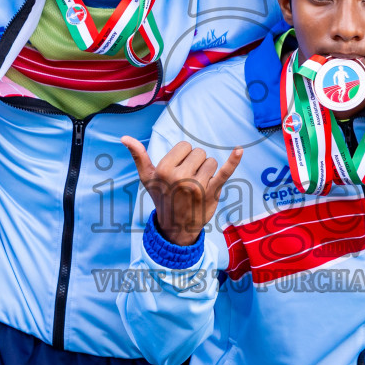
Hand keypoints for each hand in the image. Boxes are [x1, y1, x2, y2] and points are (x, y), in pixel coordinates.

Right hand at [121, 136, 242, 246]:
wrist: (176, 227)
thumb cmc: (162, 197)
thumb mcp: (148, 178)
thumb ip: (139, 156)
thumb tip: (124, 137)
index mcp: (164, 170)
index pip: (185, 146)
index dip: (184, 157)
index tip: (178, 171)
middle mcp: (180, 177)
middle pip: (199, 152)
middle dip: (196, 163)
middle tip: (188, 181)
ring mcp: (197, 185)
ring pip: (211, 162)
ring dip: (207, 171)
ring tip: (198, 185)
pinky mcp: (212, 191)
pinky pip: (225, 172)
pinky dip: (233, 160)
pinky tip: (239, 150)